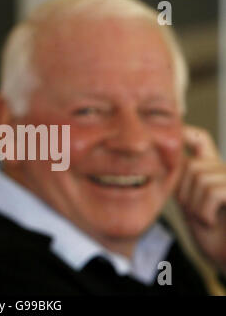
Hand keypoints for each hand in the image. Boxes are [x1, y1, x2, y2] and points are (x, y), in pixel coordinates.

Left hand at [175, 125, 225, 274]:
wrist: (225, 255)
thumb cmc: (211, 233)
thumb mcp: (190, 202)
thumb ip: (182, 181)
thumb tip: (164, 158)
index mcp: (212, 170)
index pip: (201, 140)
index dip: (187, 132)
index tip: (175, 128)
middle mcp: (225, 171)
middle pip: (192, 165)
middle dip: (185, 192)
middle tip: (195, 212)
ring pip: (200, 178)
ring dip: (195, 205)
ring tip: (205, 218)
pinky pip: (212, 191)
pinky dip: (205, 211)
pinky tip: (210, 222)